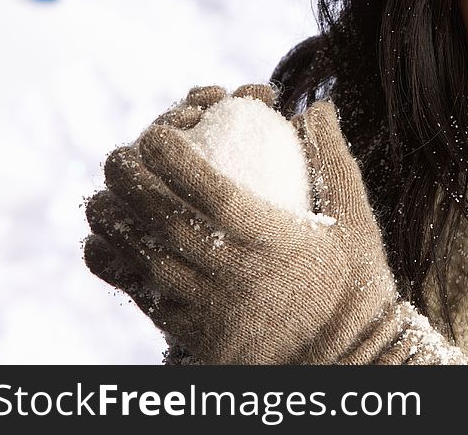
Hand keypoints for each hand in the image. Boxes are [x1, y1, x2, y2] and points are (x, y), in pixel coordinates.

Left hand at [84, 84, 467, 363]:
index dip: (172, 155)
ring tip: (113, 190)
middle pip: (156, 216)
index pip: (207, 190)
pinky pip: (132, 290)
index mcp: (270, 240)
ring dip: (112, 213)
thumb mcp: (356, 221)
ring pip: (134, 252)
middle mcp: (228, 272)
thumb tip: (315, 106)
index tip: (160, 131)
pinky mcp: (186, 330)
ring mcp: (202, 305)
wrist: (342, 360)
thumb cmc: (354, 285)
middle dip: (128, 174)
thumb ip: (332, 160)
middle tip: (126, 152)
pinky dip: (111, 258)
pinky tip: (113, 238)